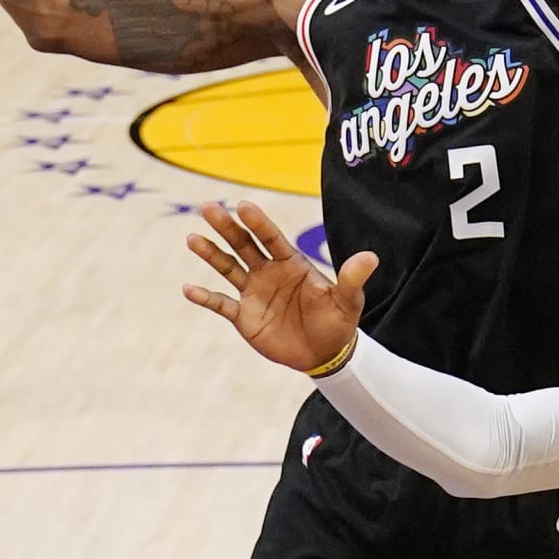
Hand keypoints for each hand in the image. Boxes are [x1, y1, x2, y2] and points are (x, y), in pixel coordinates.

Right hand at [184, 201, 377, 372]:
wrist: (325, 353)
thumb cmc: (337, 321)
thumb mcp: (348, 300)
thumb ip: (352, 278)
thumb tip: (371, 257)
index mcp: (291, 263)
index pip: (271, 237)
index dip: (258, 221)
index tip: (243, 205)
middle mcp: (268, 272)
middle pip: (243, 244)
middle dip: (226, 227)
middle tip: (207, 207)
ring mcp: (254, 293)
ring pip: (227, 268)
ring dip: (210, 254)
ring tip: (192, 237)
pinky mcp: (244, 316)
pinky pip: (221, 304)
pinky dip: (205, 297)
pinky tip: (188, 288)